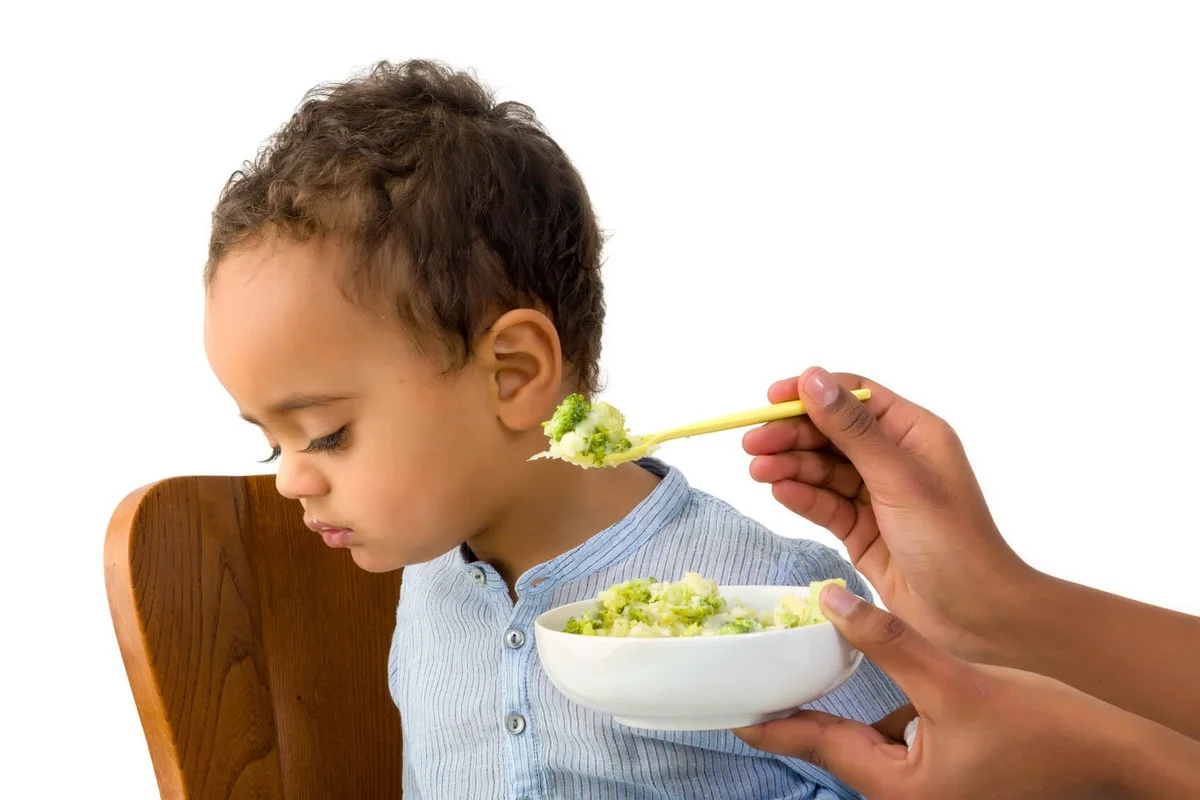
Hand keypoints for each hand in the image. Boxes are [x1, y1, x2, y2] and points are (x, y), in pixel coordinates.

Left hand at [733, 584, 1199, 799]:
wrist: (1113, 760)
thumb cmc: (1043, 731)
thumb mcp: (955, 680)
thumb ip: (887, 640)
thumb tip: (828, 601)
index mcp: (900, 789)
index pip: (811, 748)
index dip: (765, 723)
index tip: (725, 705)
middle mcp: (905, 795)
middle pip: (828, 747)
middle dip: (790, 712)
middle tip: (752, 674)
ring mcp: (925, 788)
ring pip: (857, 744)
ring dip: (825, 710)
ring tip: (789, 671)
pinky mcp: (943, 774)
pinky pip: (888, 741)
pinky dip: (865, 711)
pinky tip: (852, 678)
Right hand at [743, 367, 1031, 660]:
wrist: (978, 618)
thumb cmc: (953, 542)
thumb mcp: (898, 478)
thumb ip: (852, 429)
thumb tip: (813, 378)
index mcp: (913, 433)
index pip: (855, 397)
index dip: (812, 393)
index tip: (771, 399)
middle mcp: (894, 458)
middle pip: (831, 432)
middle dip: (791, 434)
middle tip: (752, 444)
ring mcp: (877, 495)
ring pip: (823, 469)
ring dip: (790, 466)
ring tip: (758, 471)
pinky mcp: (862, 530)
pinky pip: (824, 504)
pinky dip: (801, 496)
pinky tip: (779, 491)